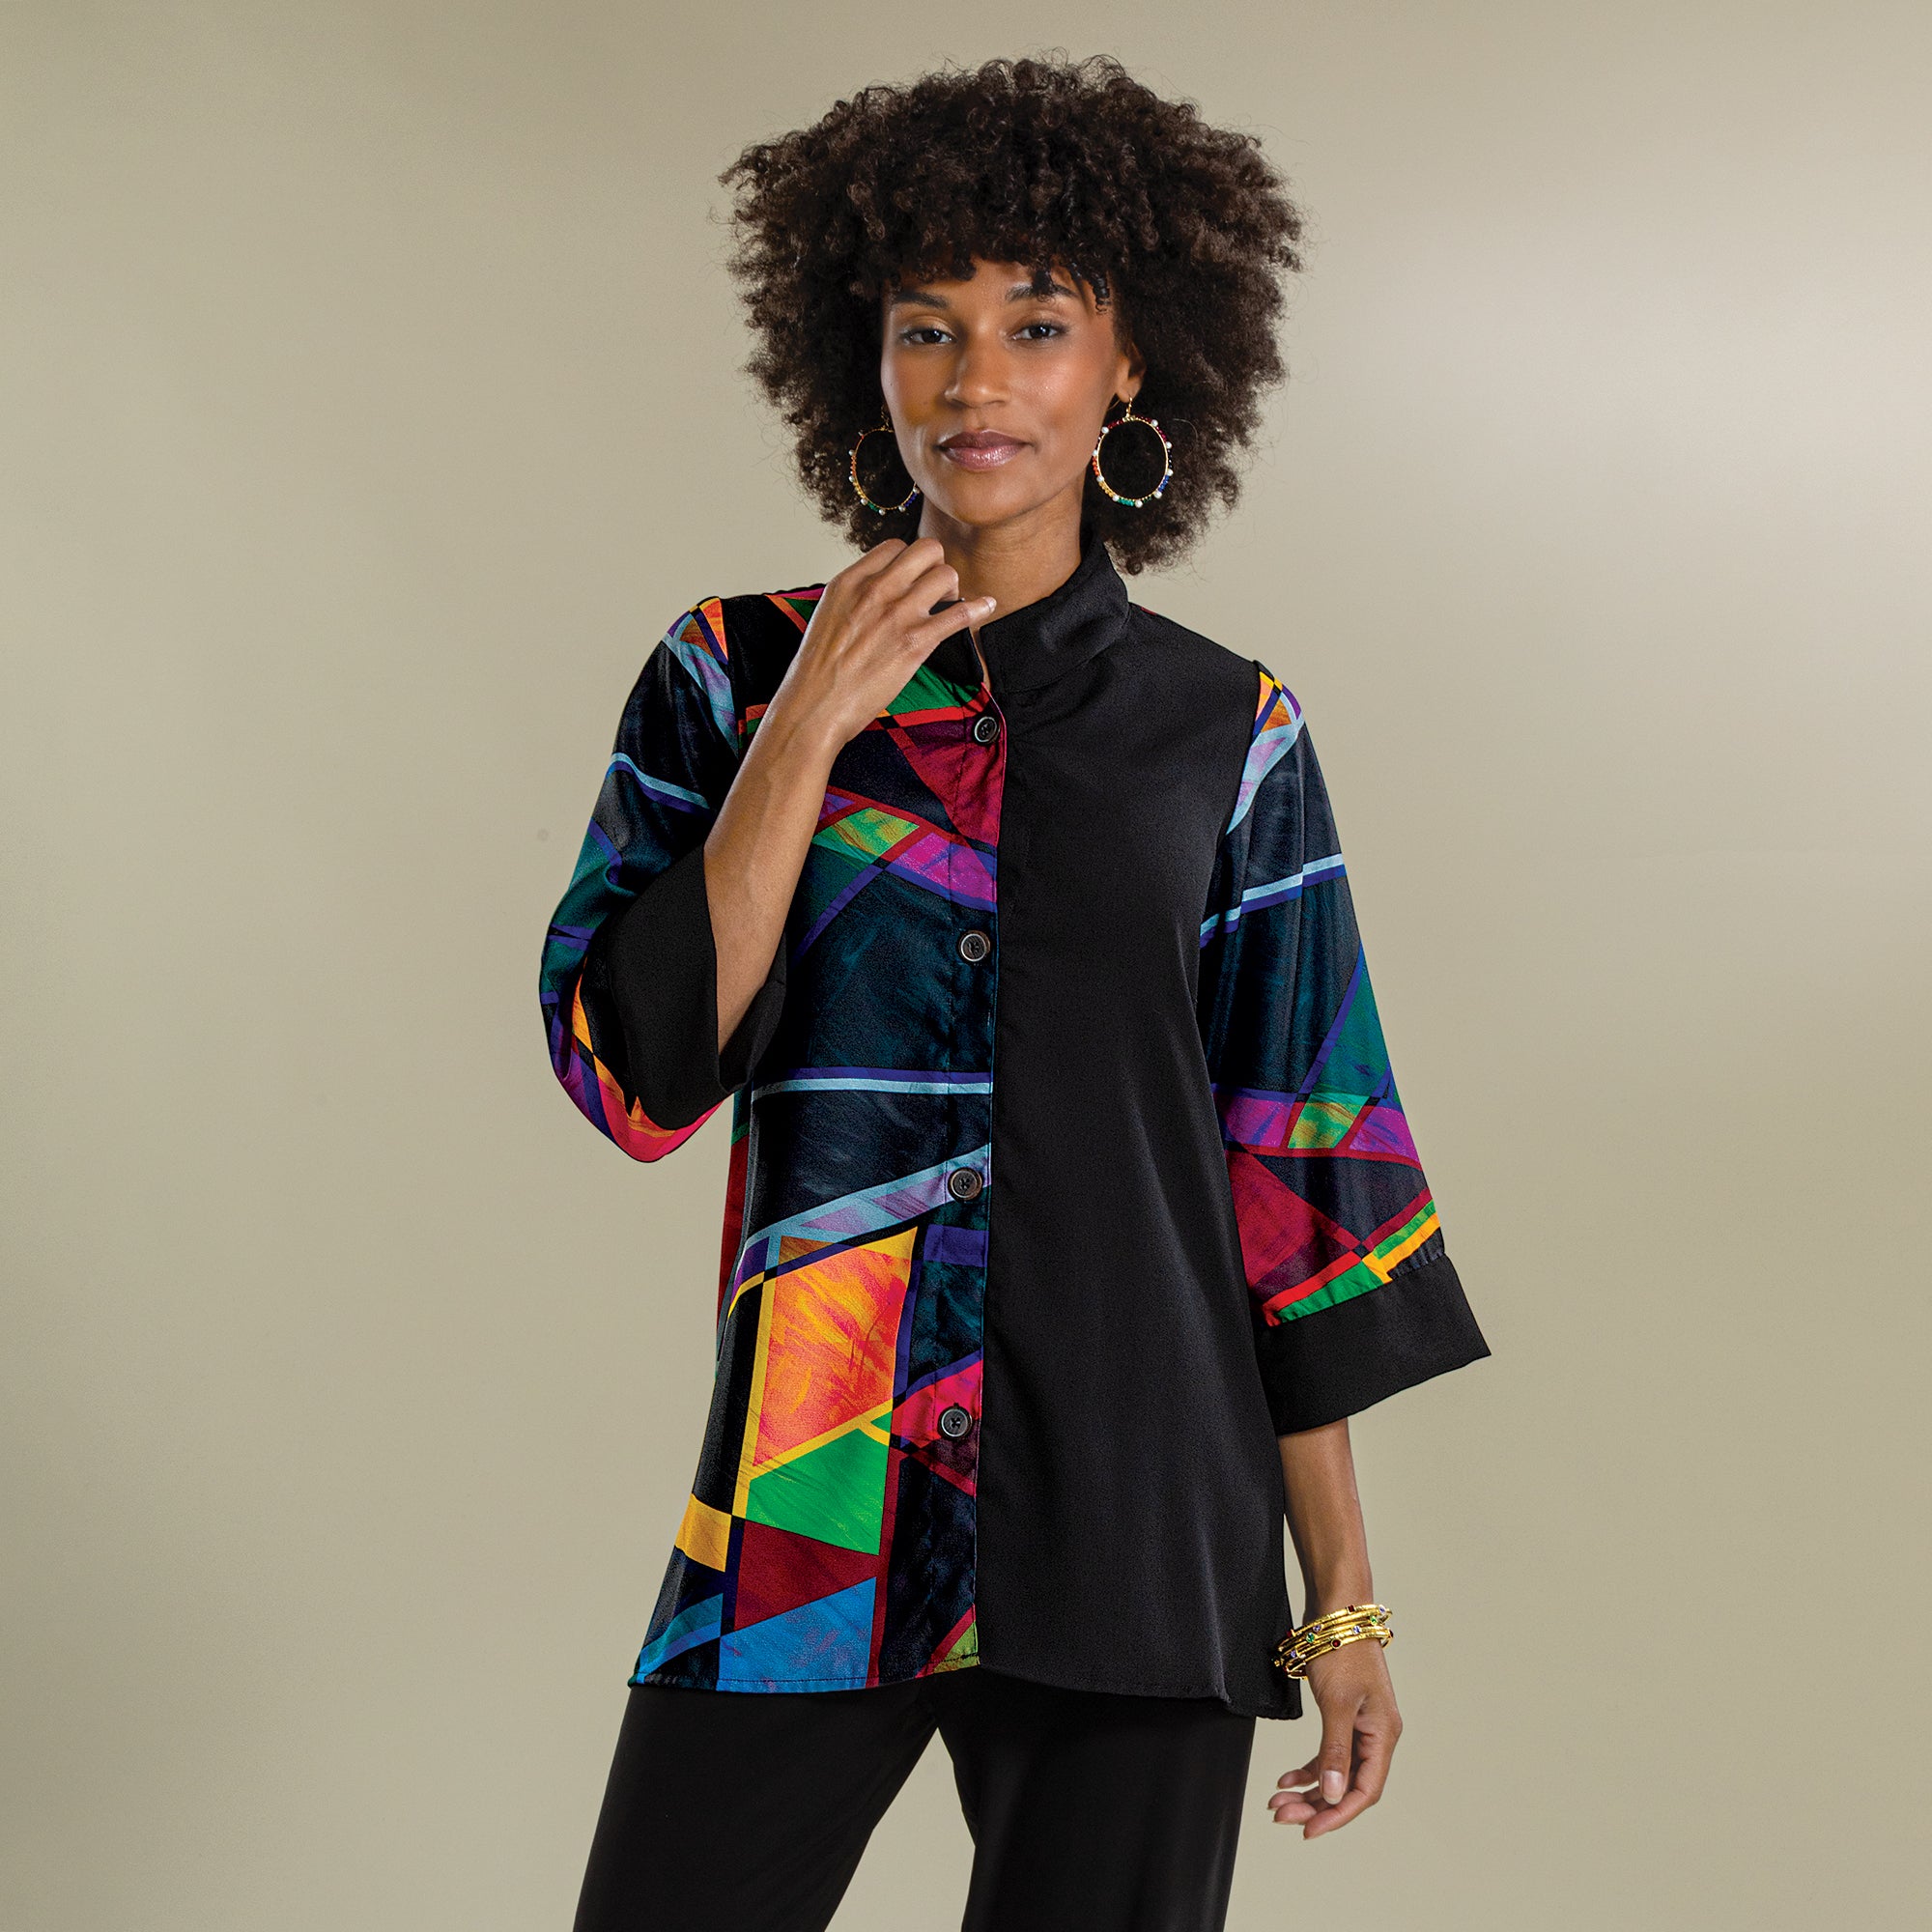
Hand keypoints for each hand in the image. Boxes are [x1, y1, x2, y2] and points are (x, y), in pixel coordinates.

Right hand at [764, 537, 995, 752]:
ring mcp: (897, 615)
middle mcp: (876, 590)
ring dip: (954, 589)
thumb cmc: (817, 670)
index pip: (895, 545)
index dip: (910, 560)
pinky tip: (986, 607)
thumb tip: (879, 593)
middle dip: (937, 565)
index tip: (913, 579)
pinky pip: (959, 614)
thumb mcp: (828, 615)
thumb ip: (856, 596)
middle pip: (926, 550)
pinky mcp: (915, 643)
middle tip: (935, 589)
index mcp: (850, 581)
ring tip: (949, 605)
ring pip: (946, 575)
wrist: (814, 706)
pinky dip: (978, 609)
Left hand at [1267, 1638, 1401, 1837]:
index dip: (1338, 1815)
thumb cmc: (1341, 1649)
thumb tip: (1334, 1794)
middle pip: (1348, 1786)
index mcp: (1383, 1735)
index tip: (1308, 1830)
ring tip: (1278, 1803)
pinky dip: (1307, 1768)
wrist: (1337, 1611)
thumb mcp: (1337, 1703)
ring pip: (1335, 1772)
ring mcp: (1360, 1727)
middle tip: (1282, 1815)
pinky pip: (1328, 1753)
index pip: (1365, 1791)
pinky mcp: (1344, 1717)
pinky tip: (1285, 1778)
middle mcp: (1376, 1736)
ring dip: (1308, 1790)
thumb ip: (1335, 1750)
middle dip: (1315, 1805)